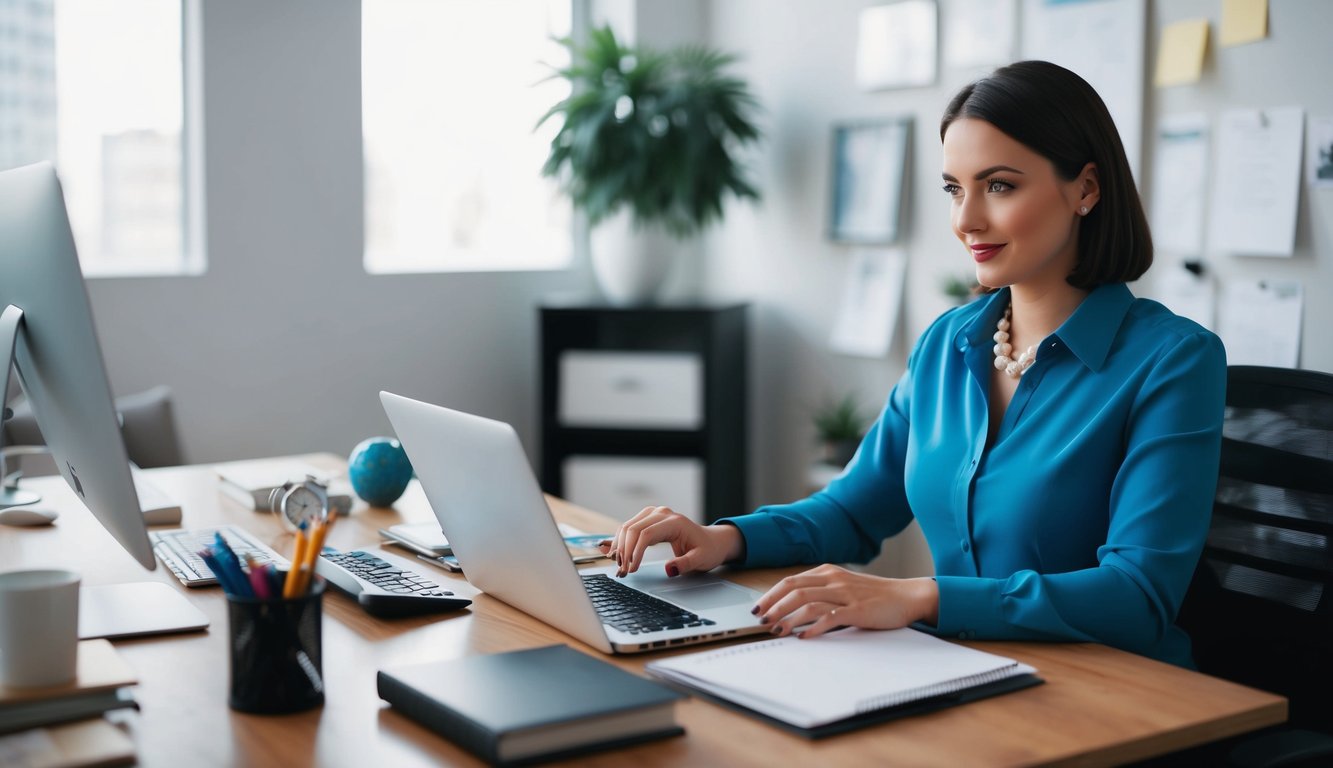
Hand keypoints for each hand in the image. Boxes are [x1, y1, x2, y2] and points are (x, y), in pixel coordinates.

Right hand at [598, 506, 743, 577]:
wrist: (710, 541)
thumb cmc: (706, 549)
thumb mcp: (701, 559)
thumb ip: (685, 564)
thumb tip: (669, 569)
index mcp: (674, 522)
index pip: (646, 533)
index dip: (635, 552)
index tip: (631, 569)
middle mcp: (661, 513)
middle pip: (633, 529)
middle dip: (624, 551)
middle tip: (621, 572)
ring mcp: (653, 514)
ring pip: (627, 527)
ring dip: (619, 547)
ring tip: (618, 566)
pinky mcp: (647, 519)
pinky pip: (629, 527)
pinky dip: (620, 540)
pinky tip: (612, 552)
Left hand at [752, 564, 937, 638]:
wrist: (907, 596)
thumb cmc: (875, 595)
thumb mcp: (844, 586)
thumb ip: (822, 592)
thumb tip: (793, 608)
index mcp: (828, 572)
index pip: (790, 581)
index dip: (771, 595)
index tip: (758, 608)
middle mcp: (833, 579)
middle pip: (793, 590)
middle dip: (773, 605)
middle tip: (760, 620)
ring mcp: (845, 594)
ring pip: (807, 602)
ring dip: (788, 617)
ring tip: (776, 631)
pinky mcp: (857, 610)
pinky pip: (829, 617)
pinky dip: (813, 628)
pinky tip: (803, 637)